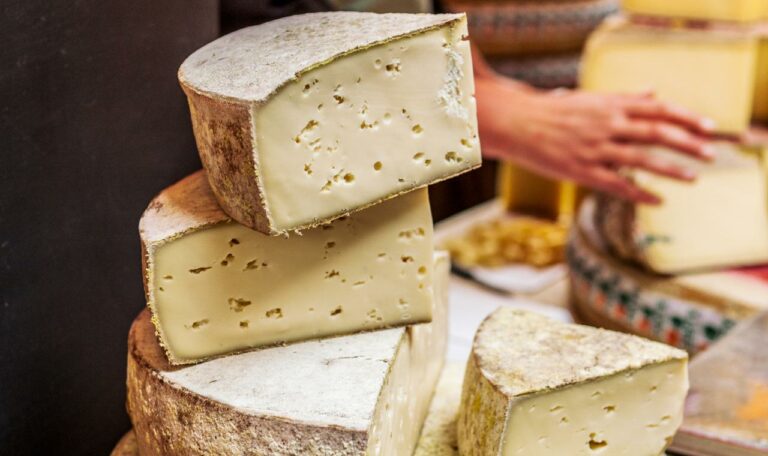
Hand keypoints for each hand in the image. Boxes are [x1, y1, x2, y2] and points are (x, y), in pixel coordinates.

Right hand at [476, 76, 716, 203]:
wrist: (516, 123)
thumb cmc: (553, 111)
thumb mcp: (590, 98)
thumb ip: (624, 98)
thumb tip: (654, 92)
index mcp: (610, 104)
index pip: (658, 109)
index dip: (686, 117)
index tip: (708, 127)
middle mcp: (606, 125)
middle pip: (657, 133)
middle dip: (688, 144)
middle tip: (710, 154)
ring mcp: (594, 149)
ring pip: (642, 160)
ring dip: (671, 169)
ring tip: (693, 177)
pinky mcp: (580, 171)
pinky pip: (617, 184)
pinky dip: (640, 192)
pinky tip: (658, 200)